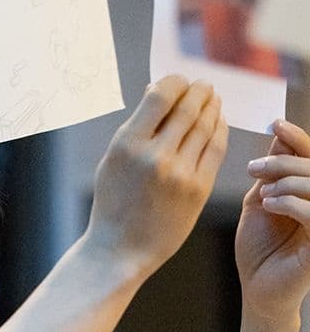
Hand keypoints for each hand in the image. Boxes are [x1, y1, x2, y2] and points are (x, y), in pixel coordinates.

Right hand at [85, 76, 227, 277]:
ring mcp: (180, 173)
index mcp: (127, 145)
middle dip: (199, 91)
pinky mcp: (198, 188)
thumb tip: (156, 92)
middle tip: (203, 85)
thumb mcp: (112, 162)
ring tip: (212, 100)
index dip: (175, 82)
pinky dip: (219, 130)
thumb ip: (135, 128)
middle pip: (188, 107)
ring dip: (212, 107)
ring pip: (206, 126)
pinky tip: (217, 123)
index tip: (179, 82)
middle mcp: (155, 156)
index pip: (161, 96)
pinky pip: (215, 149)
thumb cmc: (113, 204)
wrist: (120, 249)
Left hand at [236, 119, 309, 322]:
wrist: (258, 289)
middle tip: (254, 169)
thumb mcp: (261, 202)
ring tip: (265, 192)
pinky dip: (292, 203)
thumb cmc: (260, 249)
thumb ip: (272, 174)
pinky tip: (271, 204)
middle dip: (284, 162)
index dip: (298, 138)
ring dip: (288, 182)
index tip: (276, 124)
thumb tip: (280, 137)